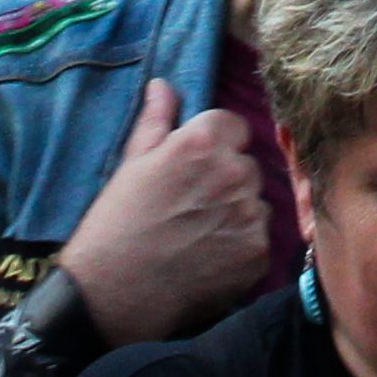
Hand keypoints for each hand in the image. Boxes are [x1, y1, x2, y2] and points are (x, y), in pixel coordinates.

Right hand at [52, 78, 276, 339]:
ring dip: (237, 212)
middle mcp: (234, 173)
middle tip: (192, 205)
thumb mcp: (131, 163)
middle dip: (227, 179)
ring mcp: (250, 214)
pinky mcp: (258, 252)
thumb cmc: (117, 223)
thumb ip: (157, 120)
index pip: (234, 126)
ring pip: (256, 202)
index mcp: (202, 143)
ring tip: (199, 233)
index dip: (214, 146)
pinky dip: (241, 246)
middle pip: (247, 165)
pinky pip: (260, 238)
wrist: (115, 291)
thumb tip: (164, 85)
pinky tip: (209, 256)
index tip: (194, 167)